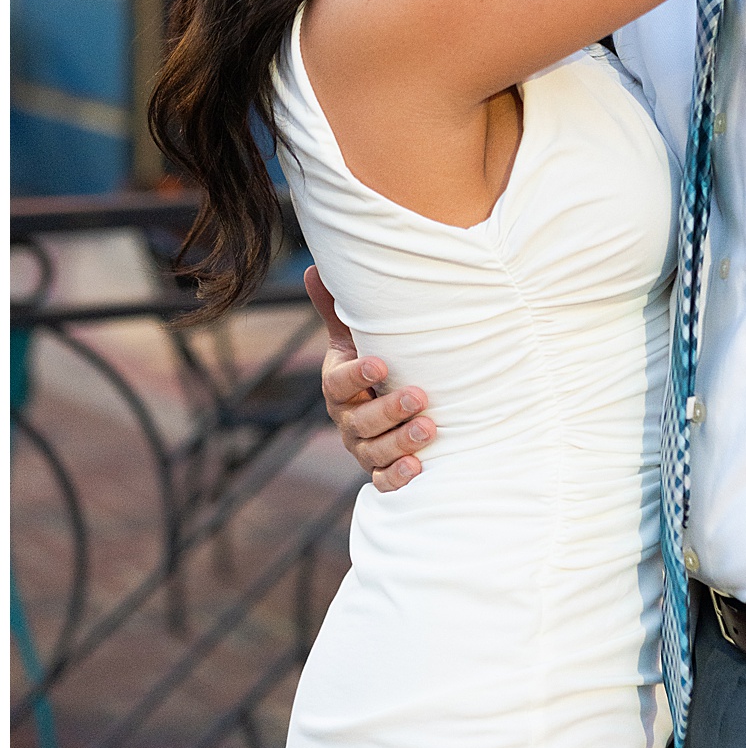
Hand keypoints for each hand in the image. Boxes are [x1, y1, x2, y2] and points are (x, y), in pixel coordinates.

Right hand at [305, 266, 436, 489]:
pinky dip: (397, 477)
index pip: (339, 383)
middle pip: (360, 421)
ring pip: (374, 451)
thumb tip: (314, 266)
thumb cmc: (373, 362)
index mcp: (337, 386)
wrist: (381, 402)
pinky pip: (381, 481)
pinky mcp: (377, 469)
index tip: (381, 363)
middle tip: (420, 396)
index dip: (358, 375)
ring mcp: (361, 447)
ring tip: (430, 429)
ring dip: (400, 442)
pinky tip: (418, 468)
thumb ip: (337, 308)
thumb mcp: (353, 335)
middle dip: (390, 410)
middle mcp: (346, 419)